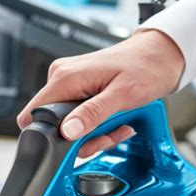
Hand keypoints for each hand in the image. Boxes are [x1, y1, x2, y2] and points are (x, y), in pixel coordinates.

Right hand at [17, 29, 184, 157]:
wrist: (161, 54)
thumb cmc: (146, 67)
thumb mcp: (122, 95)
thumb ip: (92, 114)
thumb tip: (68, 131)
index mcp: (66, 77)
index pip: (34, 113)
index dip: (51, 135)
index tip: (79, 141)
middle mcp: (63, 77)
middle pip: (54, 124)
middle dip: (82, 137)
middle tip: (107, 134)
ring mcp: (71, 82)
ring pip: (68, 124)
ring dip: (93, 133)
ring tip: (116, 126)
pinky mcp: (80, 87)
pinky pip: (78, 115)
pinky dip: (96, 124)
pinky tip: (114, 120)